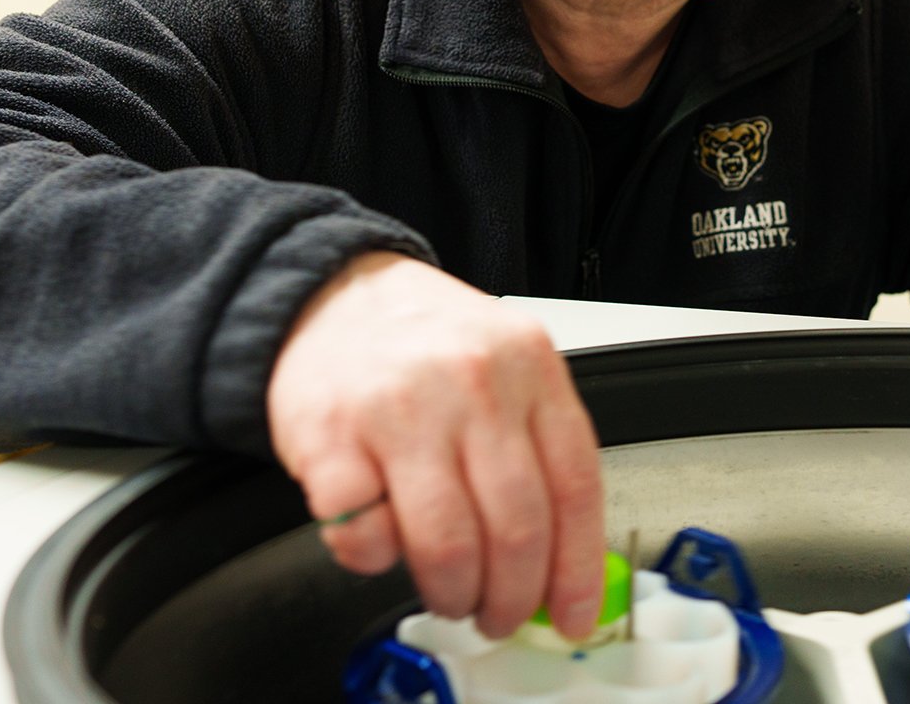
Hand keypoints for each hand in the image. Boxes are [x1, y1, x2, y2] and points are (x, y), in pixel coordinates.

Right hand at [267, 251, 606, 639]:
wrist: (331, 293)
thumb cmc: (424, 341)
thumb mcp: (507, 364)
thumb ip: (538, 447)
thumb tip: (563, 559)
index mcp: (530, 366)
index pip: (576, 487)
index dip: (578, 568)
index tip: (572, 616)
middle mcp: (472, 384)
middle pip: (517, 528)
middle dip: (512, 597)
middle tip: (498, 614)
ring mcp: (401, 410)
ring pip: (448, 545)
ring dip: (452, 592)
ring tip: (449, 593)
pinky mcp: (331, 438)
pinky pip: (365, 536)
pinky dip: (375, 559)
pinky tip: (382, 537)